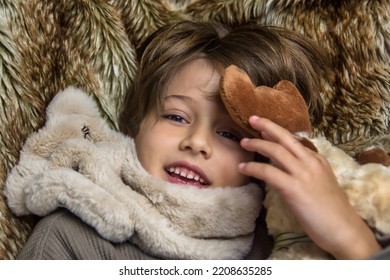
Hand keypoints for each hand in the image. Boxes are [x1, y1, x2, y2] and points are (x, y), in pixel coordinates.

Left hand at [238, 116, 380, 258]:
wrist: (344, 229)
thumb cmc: (331, 211)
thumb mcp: (320, 183)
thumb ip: (304, 172)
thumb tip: (282, 168)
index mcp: (317, 160)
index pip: (293, 141)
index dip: (277, 132)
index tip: (264, 127)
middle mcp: (310, 162)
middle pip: (285, 138)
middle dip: (267, 126)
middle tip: (252, 118)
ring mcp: (303, 174)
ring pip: (275, 150)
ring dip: (257, 144)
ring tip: (243, 142)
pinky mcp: (294, 188)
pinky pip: (268, 172)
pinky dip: (253, 168)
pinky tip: (243, 167)